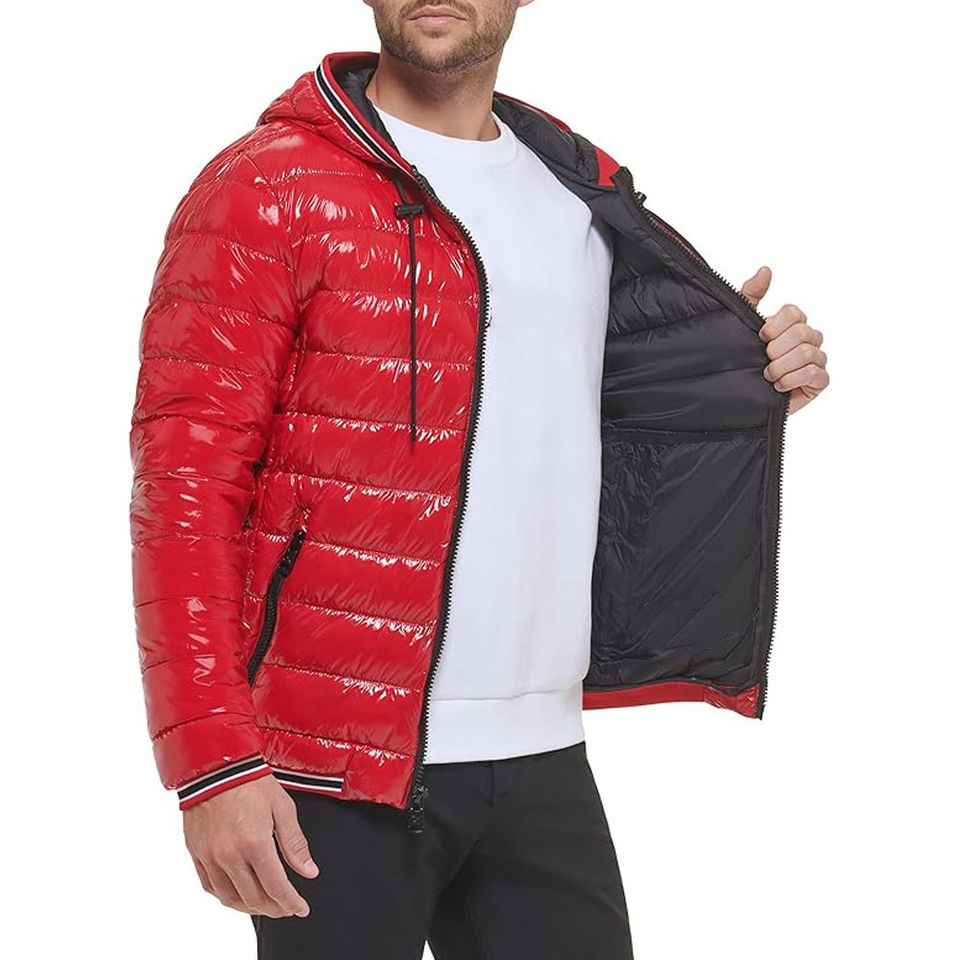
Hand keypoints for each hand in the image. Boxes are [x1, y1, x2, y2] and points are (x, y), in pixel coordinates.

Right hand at [183, 775, 318, 917]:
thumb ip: (295, 844)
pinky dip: (226, 896)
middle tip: (286, 907)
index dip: (291, 902)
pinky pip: (209, 886)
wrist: (217, 765)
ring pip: (230, 898)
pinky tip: (238, 893)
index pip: (276, 887)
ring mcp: (209, 856)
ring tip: (265, 904)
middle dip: (274, 908)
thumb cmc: (251, 781)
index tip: (300, 908)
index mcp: (254, 843)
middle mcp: (229, 855)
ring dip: (250, 907)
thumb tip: (309, 871)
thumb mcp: (283, 808)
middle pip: (254, 898)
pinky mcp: (196, 853)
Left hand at [740, 266, 828, 414]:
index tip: (760, 337)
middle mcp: (807, 339)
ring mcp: (815, 360)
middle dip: (776, 349)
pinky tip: (778, 386)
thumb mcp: (741, 325)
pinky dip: (793, 379)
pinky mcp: (818, 383)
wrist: (736, 398)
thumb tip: (765, 270)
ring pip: (808, 352)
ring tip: (768, 375)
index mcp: (791, 324)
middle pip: (802, 332)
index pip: (794, 313)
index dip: (775, 325)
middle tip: (763, 359)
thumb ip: (751, 296)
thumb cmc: (740, 361)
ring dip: (782, 366)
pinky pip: (815, 373)